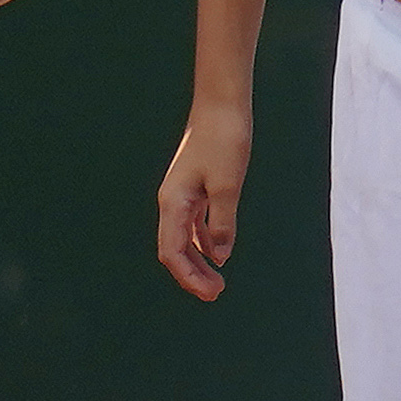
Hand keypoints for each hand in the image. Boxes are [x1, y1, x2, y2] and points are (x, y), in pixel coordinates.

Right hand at [156, 101, 252, 301]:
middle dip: (192, 275)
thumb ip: (222, 223)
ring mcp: (182, 195)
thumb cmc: (224, 141)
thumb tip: (221, 256)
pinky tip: (219, 253)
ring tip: (217, 281)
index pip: (173, 252)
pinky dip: (203, 242)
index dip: (189, 277)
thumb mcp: (228, 185)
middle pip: (175, 250)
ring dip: (198, 262)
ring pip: (183, 239)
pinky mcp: (194, 188)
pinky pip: (193, 225)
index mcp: (173, 203)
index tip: (211, 293)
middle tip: (216, 295)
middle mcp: (172, 202)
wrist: (221, 105)